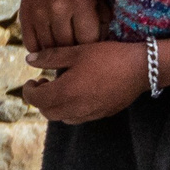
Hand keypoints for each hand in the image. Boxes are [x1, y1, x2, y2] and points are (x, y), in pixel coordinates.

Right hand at [17, 0, 104, 50]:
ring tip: (62, 48)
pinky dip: (40, 50)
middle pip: (67, 46)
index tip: (90, 46)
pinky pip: (32, 46)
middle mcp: (59, 8)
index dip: (90, 47)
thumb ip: (102, 24)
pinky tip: (47, 44)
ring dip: (57, 52)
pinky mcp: (24, 16)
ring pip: (49, 48)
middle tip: (76, 49)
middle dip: (73, 51)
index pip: (88, 40)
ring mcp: (39, 13)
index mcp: (81, 2)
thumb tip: (97, 50)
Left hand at [20, 41, 148, 124]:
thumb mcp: (77, 51)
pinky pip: (79, 118)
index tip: (32, 80)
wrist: (141, 68)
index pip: (36, 100)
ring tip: (60, 89)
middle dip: (41, 100)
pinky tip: (77, 94)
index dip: (29, 91)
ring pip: (62, 118)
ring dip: (55, 106)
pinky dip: (70, 110)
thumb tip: (29, 60)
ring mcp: (90, 114)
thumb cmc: (108, 56)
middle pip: (47, 112)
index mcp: (66, 92)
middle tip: (44, 83)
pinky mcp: (102, 114)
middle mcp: (76, 108)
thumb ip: (50, 57)